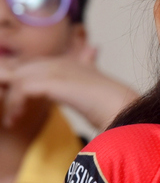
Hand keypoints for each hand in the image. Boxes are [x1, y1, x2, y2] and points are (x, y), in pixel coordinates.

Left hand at [0, 45, 138, 129]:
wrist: (126, 109)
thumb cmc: (117, 107)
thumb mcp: (95, 96)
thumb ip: (88, 94)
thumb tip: (90, 83)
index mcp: (72, 64)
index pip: (34, 64)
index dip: (21, 80)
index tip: (17, 103)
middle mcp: (62, 63)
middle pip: (20, 67)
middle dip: (9, 85)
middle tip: (10, 110)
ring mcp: (57, 70)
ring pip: (16, 77)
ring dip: (10, 98)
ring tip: (11, 117)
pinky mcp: (52, 82)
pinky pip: (22, 89)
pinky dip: (15, 105)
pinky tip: (15, 119)